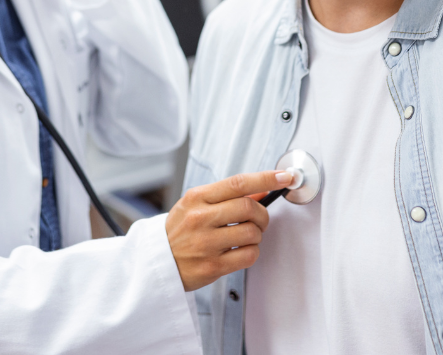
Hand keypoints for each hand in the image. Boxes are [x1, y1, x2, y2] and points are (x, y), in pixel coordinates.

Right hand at [165, 170, 293, 291]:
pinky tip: (240, 251)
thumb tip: (261, 188)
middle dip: (262, 214)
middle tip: (259, 219)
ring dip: (256, 235)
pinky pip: (248, 256)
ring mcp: (206, 243)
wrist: (157, 262)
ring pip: (252, 233)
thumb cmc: (179, 231)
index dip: (265, 178)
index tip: (284, 177)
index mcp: (196, 198)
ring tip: (245, 237)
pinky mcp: (212, 266)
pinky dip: (252, 253)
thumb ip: (226, 197)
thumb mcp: (195, 205)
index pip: (237, 183)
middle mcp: (200, 218)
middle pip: (248, 207)